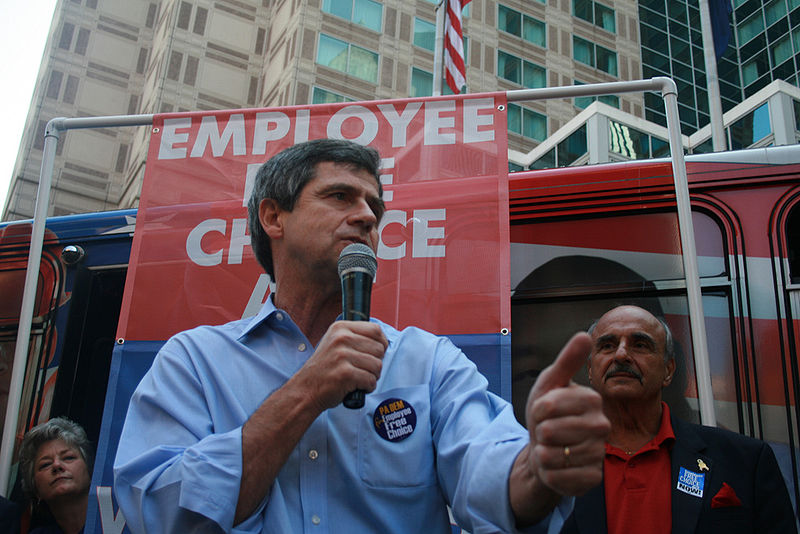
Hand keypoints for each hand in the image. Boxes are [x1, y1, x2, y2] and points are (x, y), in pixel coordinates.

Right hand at [295, 320, 386, 410]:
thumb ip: (356, 338)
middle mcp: (341, 338)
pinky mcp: (345, 373)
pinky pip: (370, 380)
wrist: (305, 390)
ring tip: (358, 379)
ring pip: (377, 366)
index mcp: (340, 328)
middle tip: (362, 370)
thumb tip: (383, 342)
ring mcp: (342, 355)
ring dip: (372, 376)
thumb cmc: (324, 369)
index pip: (376, 330)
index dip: (381, 343)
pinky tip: (356, 387)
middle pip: (379, 349)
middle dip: (376, 363)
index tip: (376, 353)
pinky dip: (367, 387)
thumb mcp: (335, 343)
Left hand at [524, 332, 608, 495]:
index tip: (543, 409)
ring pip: (552, 456)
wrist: (547, 448)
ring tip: (551, 447)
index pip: (548, 405)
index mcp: (592, 399)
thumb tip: (585, 335)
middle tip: (547, 430)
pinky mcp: (593, 478)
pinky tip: (556, 466)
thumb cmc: (548, 415)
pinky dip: (549, 473)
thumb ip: (567, 361)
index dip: (537, 409)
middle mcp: (602, 425)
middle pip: (550, 431)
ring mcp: (599, 453)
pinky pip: (559, 478)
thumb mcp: (550, 384)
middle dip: (539, 432)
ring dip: (542, 453)